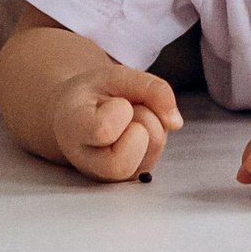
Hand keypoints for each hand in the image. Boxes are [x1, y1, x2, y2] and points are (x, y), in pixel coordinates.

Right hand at [50, 64, 181, 181]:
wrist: (77, 116)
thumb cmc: (91, 96)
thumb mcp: (114, 76)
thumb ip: (148, 88)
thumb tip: (176, 122)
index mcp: (74, 130)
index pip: (105, 130)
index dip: (120, 110)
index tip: (109, 101)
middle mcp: (90, 162)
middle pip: (128, 156)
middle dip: (141, 120)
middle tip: (125, 108)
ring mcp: (114, 175)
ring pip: (154, 144)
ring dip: (151, 119)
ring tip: (129, 115)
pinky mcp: (135, 175)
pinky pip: (160, 149)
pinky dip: (155, 130)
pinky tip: (135, 128)